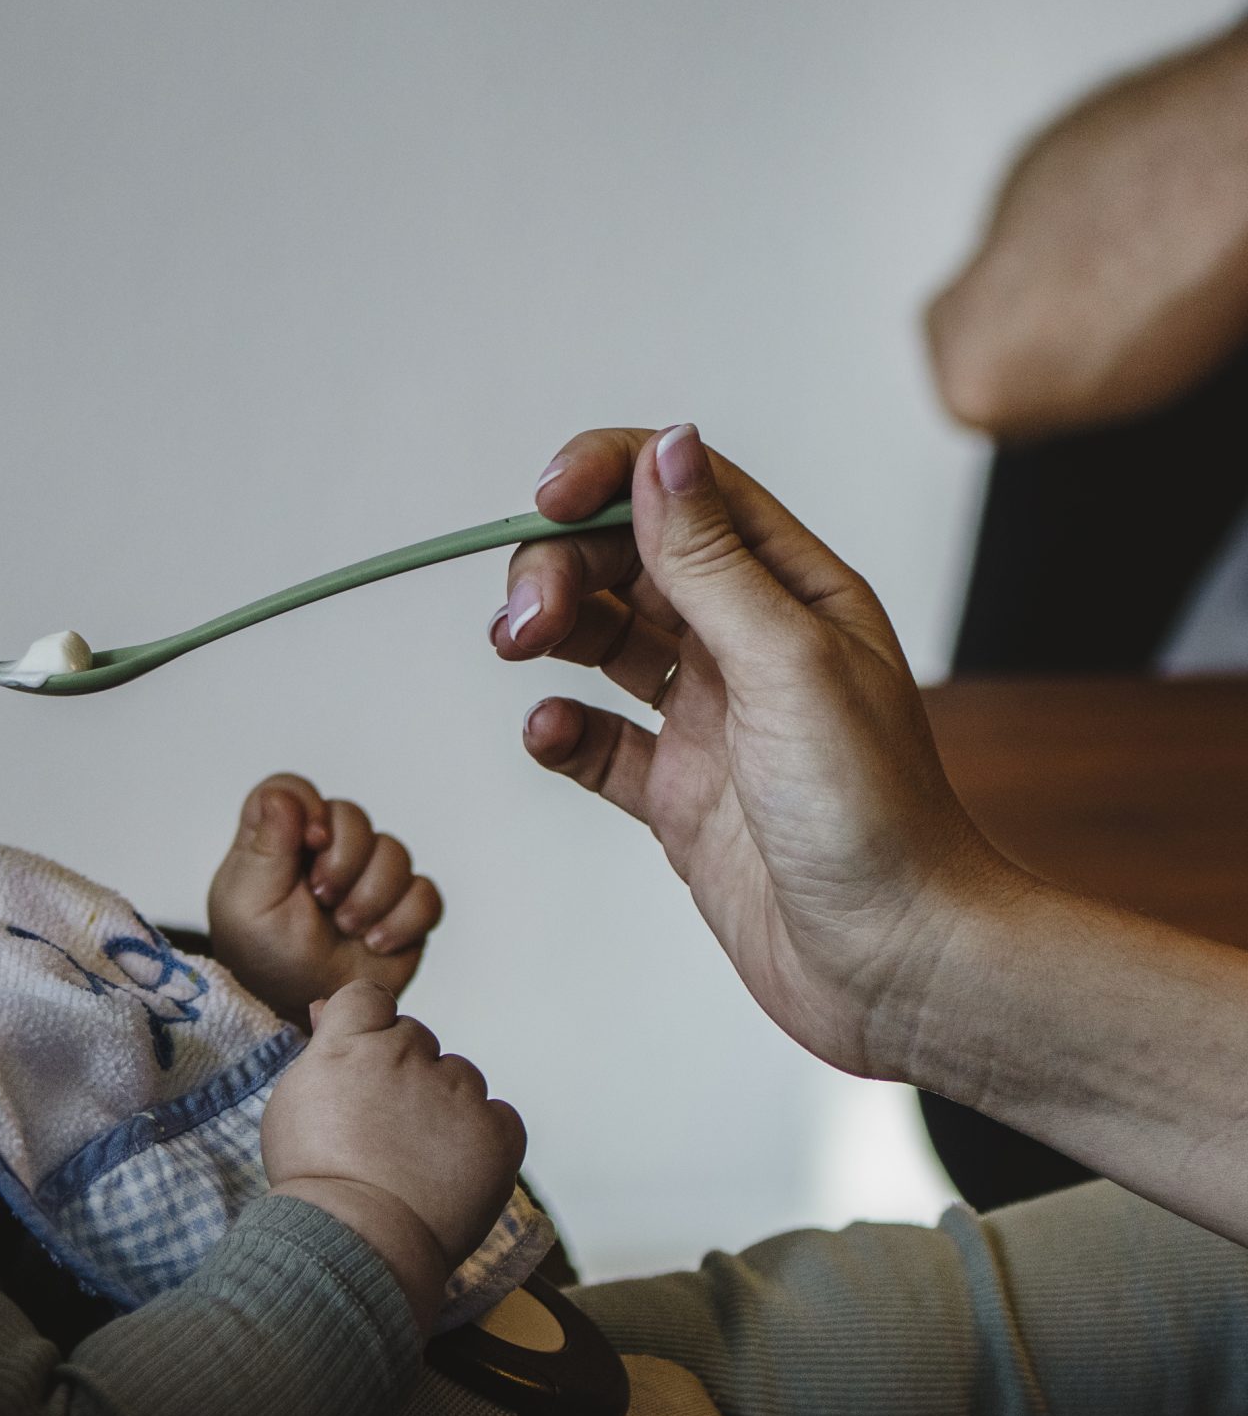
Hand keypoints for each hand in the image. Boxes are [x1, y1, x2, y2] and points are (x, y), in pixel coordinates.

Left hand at [208, 773, 442, 1022]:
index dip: (308, 807)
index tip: (309, 841)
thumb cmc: (261, 956)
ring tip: (347, 929)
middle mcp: (326, 850)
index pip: (295, 790)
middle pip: (354, 817)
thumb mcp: (248, 902)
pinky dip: (404, 920)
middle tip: (323, 902)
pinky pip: (425, 895)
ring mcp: (368, 877)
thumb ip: (265, 846)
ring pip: (395, 854)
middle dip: (343, 863)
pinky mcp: (402, 910)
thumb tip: (283, 797)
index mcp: (279, 838)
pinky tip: (376, 942)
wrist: (297, 1009)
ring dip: (371, 896)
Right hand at [264, 981, 524, 1329]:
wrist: (356, 1245)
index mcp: (351, 1044)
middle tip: (385, 1129)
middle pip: (416, 1038)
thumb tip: (326, 1008)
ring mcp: (456, 1091)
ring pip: (460, 1076)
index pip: (370, 998)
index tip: (364, 1065)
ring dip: (446, 1104)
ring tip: (418, 1160)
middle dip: (405, 1073)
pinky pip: (499, 1115)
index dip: (369, 1028)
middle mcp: (406, 1055)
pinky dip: (484, 1137)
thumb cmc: (316, 1180)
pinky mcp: (497, 1130)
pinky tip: (454, 1170)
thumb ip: (322, 1050)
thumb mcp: (297, 1102)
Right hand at [490, 424, 1027, 1081]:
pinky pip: (598, 742)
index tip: (544, 500)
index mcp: (793, 591)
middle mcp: (748, 644)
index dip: (606, 478)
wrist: (899, 967)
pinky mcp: (680, 796)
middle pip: (626, 562)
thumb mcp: (785, 664)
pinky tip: (549, 734)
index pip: (684, 492)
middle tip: (521, 619)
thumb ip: (710, 560)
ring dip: (549, 632)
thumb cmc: (873, 816)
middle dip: (559, 567)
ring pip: (602, 640)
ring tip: (517, 653)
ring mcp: (711, 721)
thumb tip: (664, 448)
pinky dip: (560, 729)